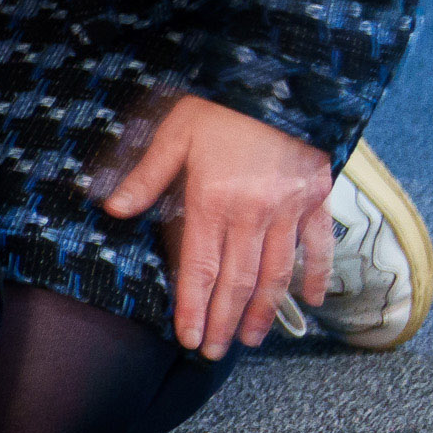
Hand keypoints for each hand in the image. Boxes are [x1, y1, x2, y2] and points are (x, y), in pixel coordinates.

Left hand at [105, 91, 335, 354]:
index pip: (201, 268)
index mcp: (214, 201)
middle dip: (225, 321)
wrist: (281, 78)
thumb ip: (145, 176)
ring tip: (252, 338)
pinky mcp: (317, 199)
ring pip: (277, 272)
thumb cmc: (220, 104)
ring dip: (265, 310)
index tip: (190, 338)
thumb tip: (113, 210)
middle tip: (216, 353)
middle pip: (238, 280)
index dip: (195, 307)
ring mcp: (290, 209)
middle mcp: (254, 214)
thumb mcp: (174, 133)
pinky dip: (317, 275)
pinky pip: (319, 245)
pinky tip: (311, 302)